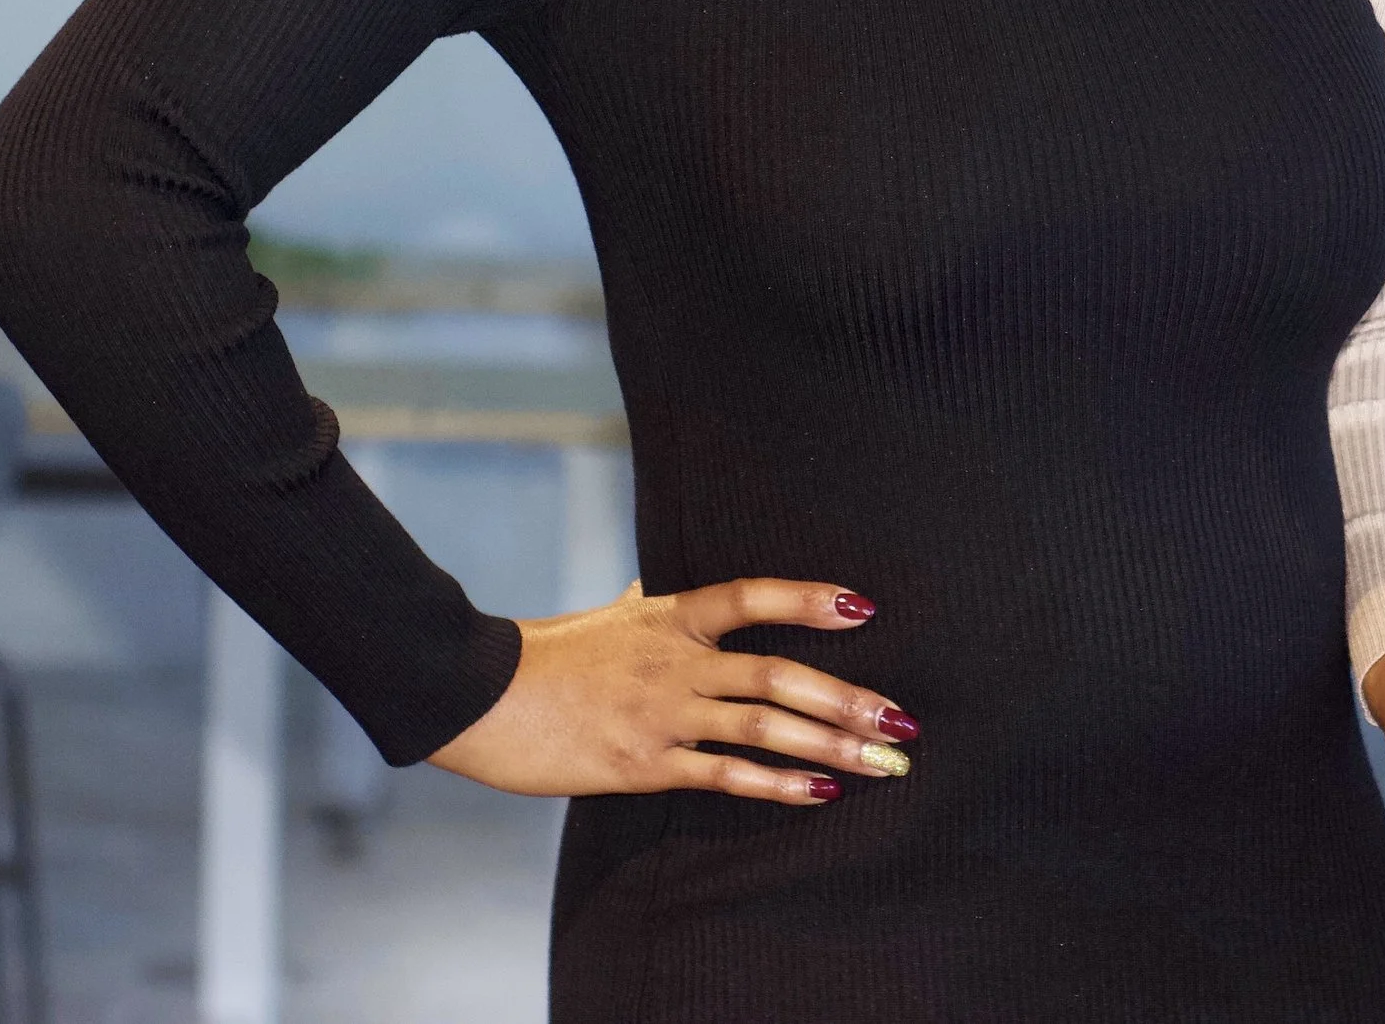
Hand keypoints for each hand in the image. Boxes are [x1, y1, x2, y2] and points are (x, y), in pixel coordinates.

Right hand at [427, 577, 918, 804]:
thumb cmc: (544, 656)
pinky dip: (777, 784)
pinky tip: (820, 792)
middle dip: (847, 699)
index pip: (751, 596)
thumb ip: (642, 609)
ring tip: (882, 762)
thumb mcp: (603, 619)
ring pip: (764, 725)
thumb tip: (653, 593)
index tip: (864, 607)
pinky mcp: (645, 763)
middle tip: (901, 720)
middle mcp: (676, 660)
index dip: (809, 599)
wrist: (484, 696)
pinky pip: (724, 774)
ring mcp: (664, 712)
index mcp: (669, 617)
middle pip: (778, 672)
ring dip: (830, 745)